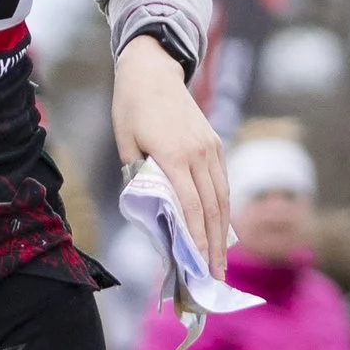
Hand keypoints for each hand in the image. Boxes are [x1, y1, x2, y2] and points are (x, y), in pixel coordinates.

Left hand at [112, 36, 228, 268]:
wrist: (153, 70)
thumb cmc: (131, 108)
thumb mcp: (126, 144)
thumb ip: (141, 178)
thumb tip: (154, 213)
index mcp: (174, 155)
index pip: (190, 206)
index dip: (196, 240)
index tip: (198, 267)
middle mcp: (199, 153)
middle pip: (211, 209)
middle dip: (213, 247)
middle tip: (214, 279)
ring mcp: (212, 148)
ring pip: (222, 199)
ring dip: (222, 234)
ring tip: (220, 263)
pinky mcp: (216, 145)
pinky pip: (223, 184)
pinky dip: (224, 210)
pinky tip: (221, 231)